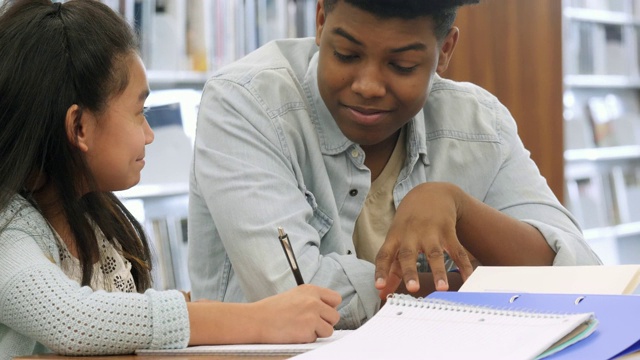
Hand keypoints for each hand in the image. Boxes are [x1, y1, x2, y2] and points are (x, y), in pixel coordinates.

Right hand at [252, 284, 340, 342]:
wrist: (257, 320)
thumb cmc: (272, 310)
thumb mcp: (294, 296)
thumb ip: (311, 299)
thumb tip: (326, 309)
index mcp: (310, 290)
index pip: (335, 298)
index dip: (330, 308)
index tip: (322, 313)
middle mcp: (314, 301)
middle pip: (335, 316)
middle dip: (325, 322)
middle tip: (310, 324)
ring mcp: (312, 315)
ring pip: (329, 329)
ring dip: (318, 332)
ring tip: (301, 328)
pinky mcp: (308, 330)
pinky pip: (316, 339)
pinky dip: (307, 339)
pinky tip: (295, 333)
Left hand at [374, 182, 473, 297]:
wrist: (430, 194)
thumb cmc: (408, 223)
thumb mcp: (396, 239)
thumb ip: (390, 267)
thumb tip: (382, 293)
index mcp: (395, 237)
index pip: (384, 255)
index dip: (381, 271)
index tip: (379, 287)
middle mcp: (411, 235)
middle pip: (409, 254)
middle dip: (410, 272)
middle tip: (412, 288)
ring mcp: (430, 232)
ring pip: (434, 253)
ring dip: (438, 271)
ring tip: (442, 289)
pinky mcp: (448, 231)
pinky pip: (457, 251)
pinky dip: (464, 266)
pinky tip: (468, 279)